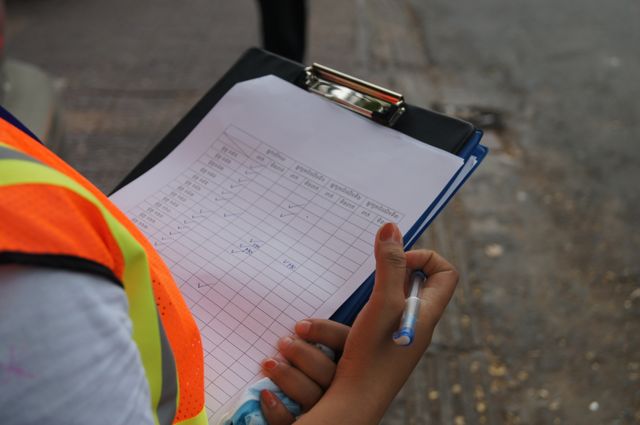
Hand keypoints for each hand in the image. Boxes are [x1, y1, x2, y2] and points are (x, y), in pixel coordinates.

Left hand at [260, 319, 349, 424]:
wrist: (291, 416)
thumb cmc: (303, 368)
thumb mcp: (317, 351)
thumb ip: (315, 342)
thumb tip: (297, 328)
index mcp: (349, 362)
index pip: (345, 341)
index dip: (324, 331)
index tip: (299, 327)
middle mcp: (341, 387)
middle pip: (328, 371)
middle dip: (302, 354)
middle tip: (283, 343)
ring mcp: (325, 410)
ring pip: (312, 396)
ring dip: (288, 377)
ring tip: (269, 364)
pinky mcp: (309, 423)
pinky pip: (292, 421)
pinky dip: (278, 410)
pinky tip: (266, 395)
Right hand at [300, 222, 458, 423]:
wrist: (353, 401)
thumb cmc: (372, 355)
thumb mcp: (382, 302)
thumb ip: (389, 265)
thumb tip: (392, 227)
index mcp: (427, 312)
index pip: (446, 272)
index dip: (425, 257)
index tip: (398, 262)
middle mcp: (418, 322)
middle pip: (419, 281)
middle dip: (394, 270)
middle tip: (375, 276)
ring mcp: (401, 334)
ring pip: (396, 296)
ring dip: (376, 289)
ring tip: (360, 295)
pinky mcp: (383, 343)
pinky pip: (381, 313)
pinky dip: (366, 306)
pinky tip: (350, 314)